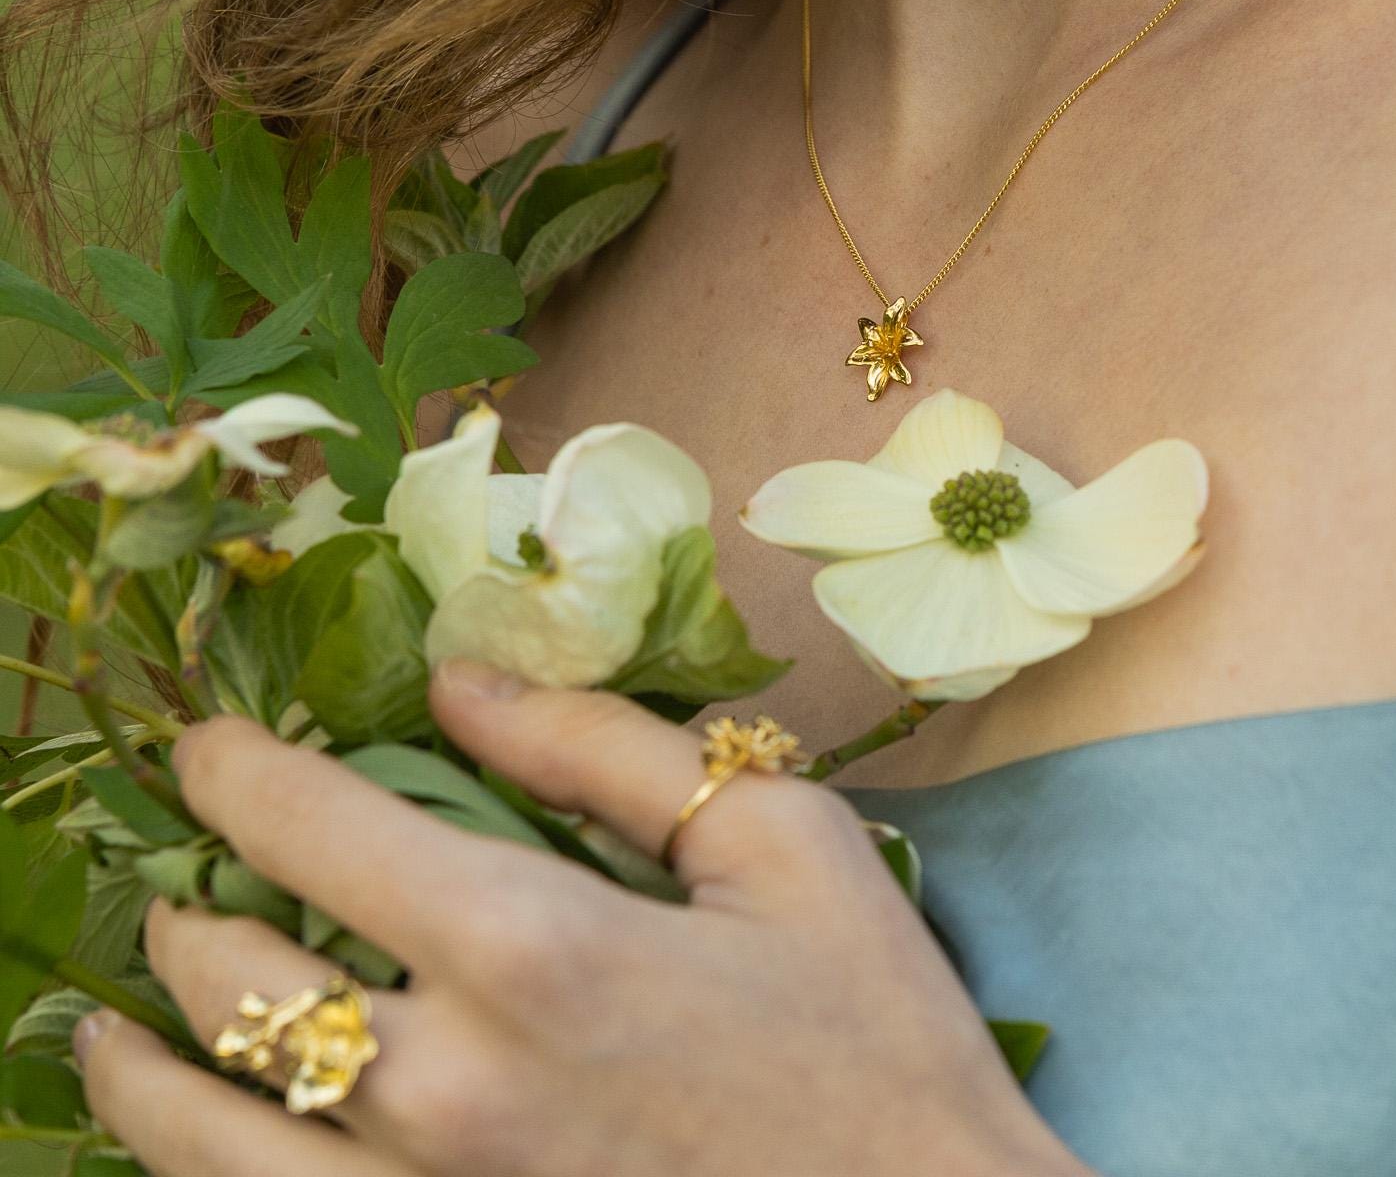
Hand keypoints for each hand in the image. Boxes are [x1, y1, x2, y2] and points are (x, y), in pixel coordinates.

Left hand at [76, 661, 1087, 1176]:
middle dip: (188, 906)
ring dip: (140, 1061)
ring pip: (206, 1136)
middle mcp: (445, 1084)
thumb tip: (461, 682)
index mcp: (534, 947)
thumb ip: (607, 750)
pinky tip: (198, 1138)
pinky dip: (198, 1169)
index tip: (206, 744)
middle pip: (237, 982)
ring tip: (111, 1018)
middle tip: (182, 869)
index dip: (239, 774)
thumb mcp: (779, 844)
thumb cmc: (870, 1031)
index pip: (320, 831)